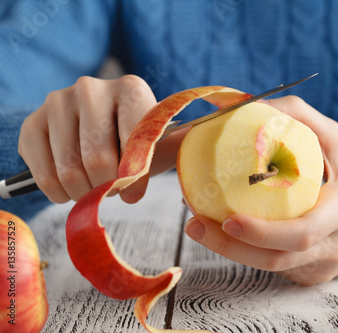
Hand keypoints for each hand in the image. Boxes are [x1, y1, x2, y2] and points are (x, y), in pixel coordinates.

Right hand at [18, 75, 184, 203]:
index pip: (135, 140)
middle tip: (112, 191)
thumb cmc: (136, 140)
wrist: (98, 128)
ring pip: (69, 169)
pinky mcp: (32, 121)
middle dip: (107, 187)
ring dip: (83, 192)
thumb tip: (208, 151)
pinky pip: (42, 172)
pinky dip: (57, 192)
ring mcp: (58, 101)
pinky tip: (68, 191)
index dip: (135, 175)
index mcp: (131, 88)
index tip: (134, 194)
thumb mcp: (161, 141)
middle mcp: (91, 87)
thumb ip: (180, 146)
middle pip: (98, 158)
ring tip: (93, 191)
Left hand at [184, 96, 337, 284]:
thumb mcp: (337, 137)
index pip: (303, 232)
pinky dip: (248, 252)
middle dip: (230, 248)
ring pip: (271, 268)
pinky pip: (277, 267)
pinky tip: (227, 233)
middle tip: (194, 223)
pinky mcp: (314, 275)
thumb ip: (295, 116)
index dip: (263, 232)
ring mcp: (324, 267)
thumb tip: (242, 104)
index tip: (228, 219)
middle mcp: (334, 246)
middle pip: (277, 260)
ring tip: (200, 225)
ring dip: (232, 251)